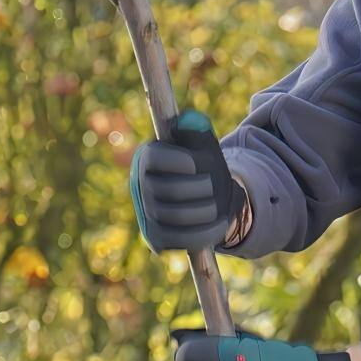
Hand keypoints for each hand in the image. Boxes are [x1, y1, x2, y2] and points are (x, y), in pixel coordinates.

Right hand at [129, 110, 246, 252]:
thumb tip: (192, 121)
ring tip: (218, 205)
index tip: (195, 164)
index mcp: (147, 156)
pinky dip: (207, 232)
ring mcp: (146, 214)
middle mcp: (140, 185)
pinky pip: (183, 239)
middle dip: (201, 188)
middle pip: (171, 190)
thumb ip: (198, 130)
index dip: (180, 161)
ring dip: (207, 210)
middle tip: (213, 186)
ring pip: (178, 217)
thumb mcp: (203, 144)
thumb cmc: (205, 168)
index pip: (156, 158)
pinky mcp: (156, 239)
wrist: (208, 201)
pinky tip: (221, 223)